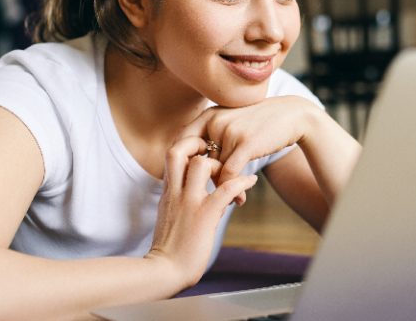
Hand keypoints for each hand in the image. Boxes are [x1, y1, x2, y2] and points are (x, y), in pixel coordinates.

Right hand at [148, 137, 257, 287]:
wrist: (164, 271)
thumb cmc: (170, 250)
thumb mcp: (171, 219)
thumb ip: (185, 203)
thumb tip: (213, 198)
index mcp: (167, 193)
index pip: (171, 156)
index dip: (187, 147)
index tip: (203, 151)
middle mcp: (175, 193)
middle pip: (178, 150)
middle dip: (197, 143)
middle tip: (215, 151)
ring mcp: (189, 202)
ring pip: (202, 164)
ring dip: (220, 164)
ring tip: (233, 171)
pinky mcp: (204, 215)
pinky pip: (226, 189)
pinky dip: (242, 182)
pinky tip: (251, 181)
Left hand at [177, 96, 317, 187]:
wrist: (292, 115)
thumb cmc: (261, 124)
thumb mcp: (232, 123)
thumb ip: (213, 137)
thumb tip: (192, 161)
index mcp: (208, 115)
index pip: (182, 142)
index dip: (181, 164)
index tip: (186, 183)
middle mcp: (215, 120)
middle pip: (199, 160)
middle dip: (204, 182)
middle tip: (207, 198)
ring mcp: (229, 131)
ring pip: (215, 170)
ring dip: (222, 190)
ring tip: (230, 201)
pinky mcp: (245, 143)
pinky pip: (230, 174)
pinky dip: (233, 190)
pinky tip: (240, 197)